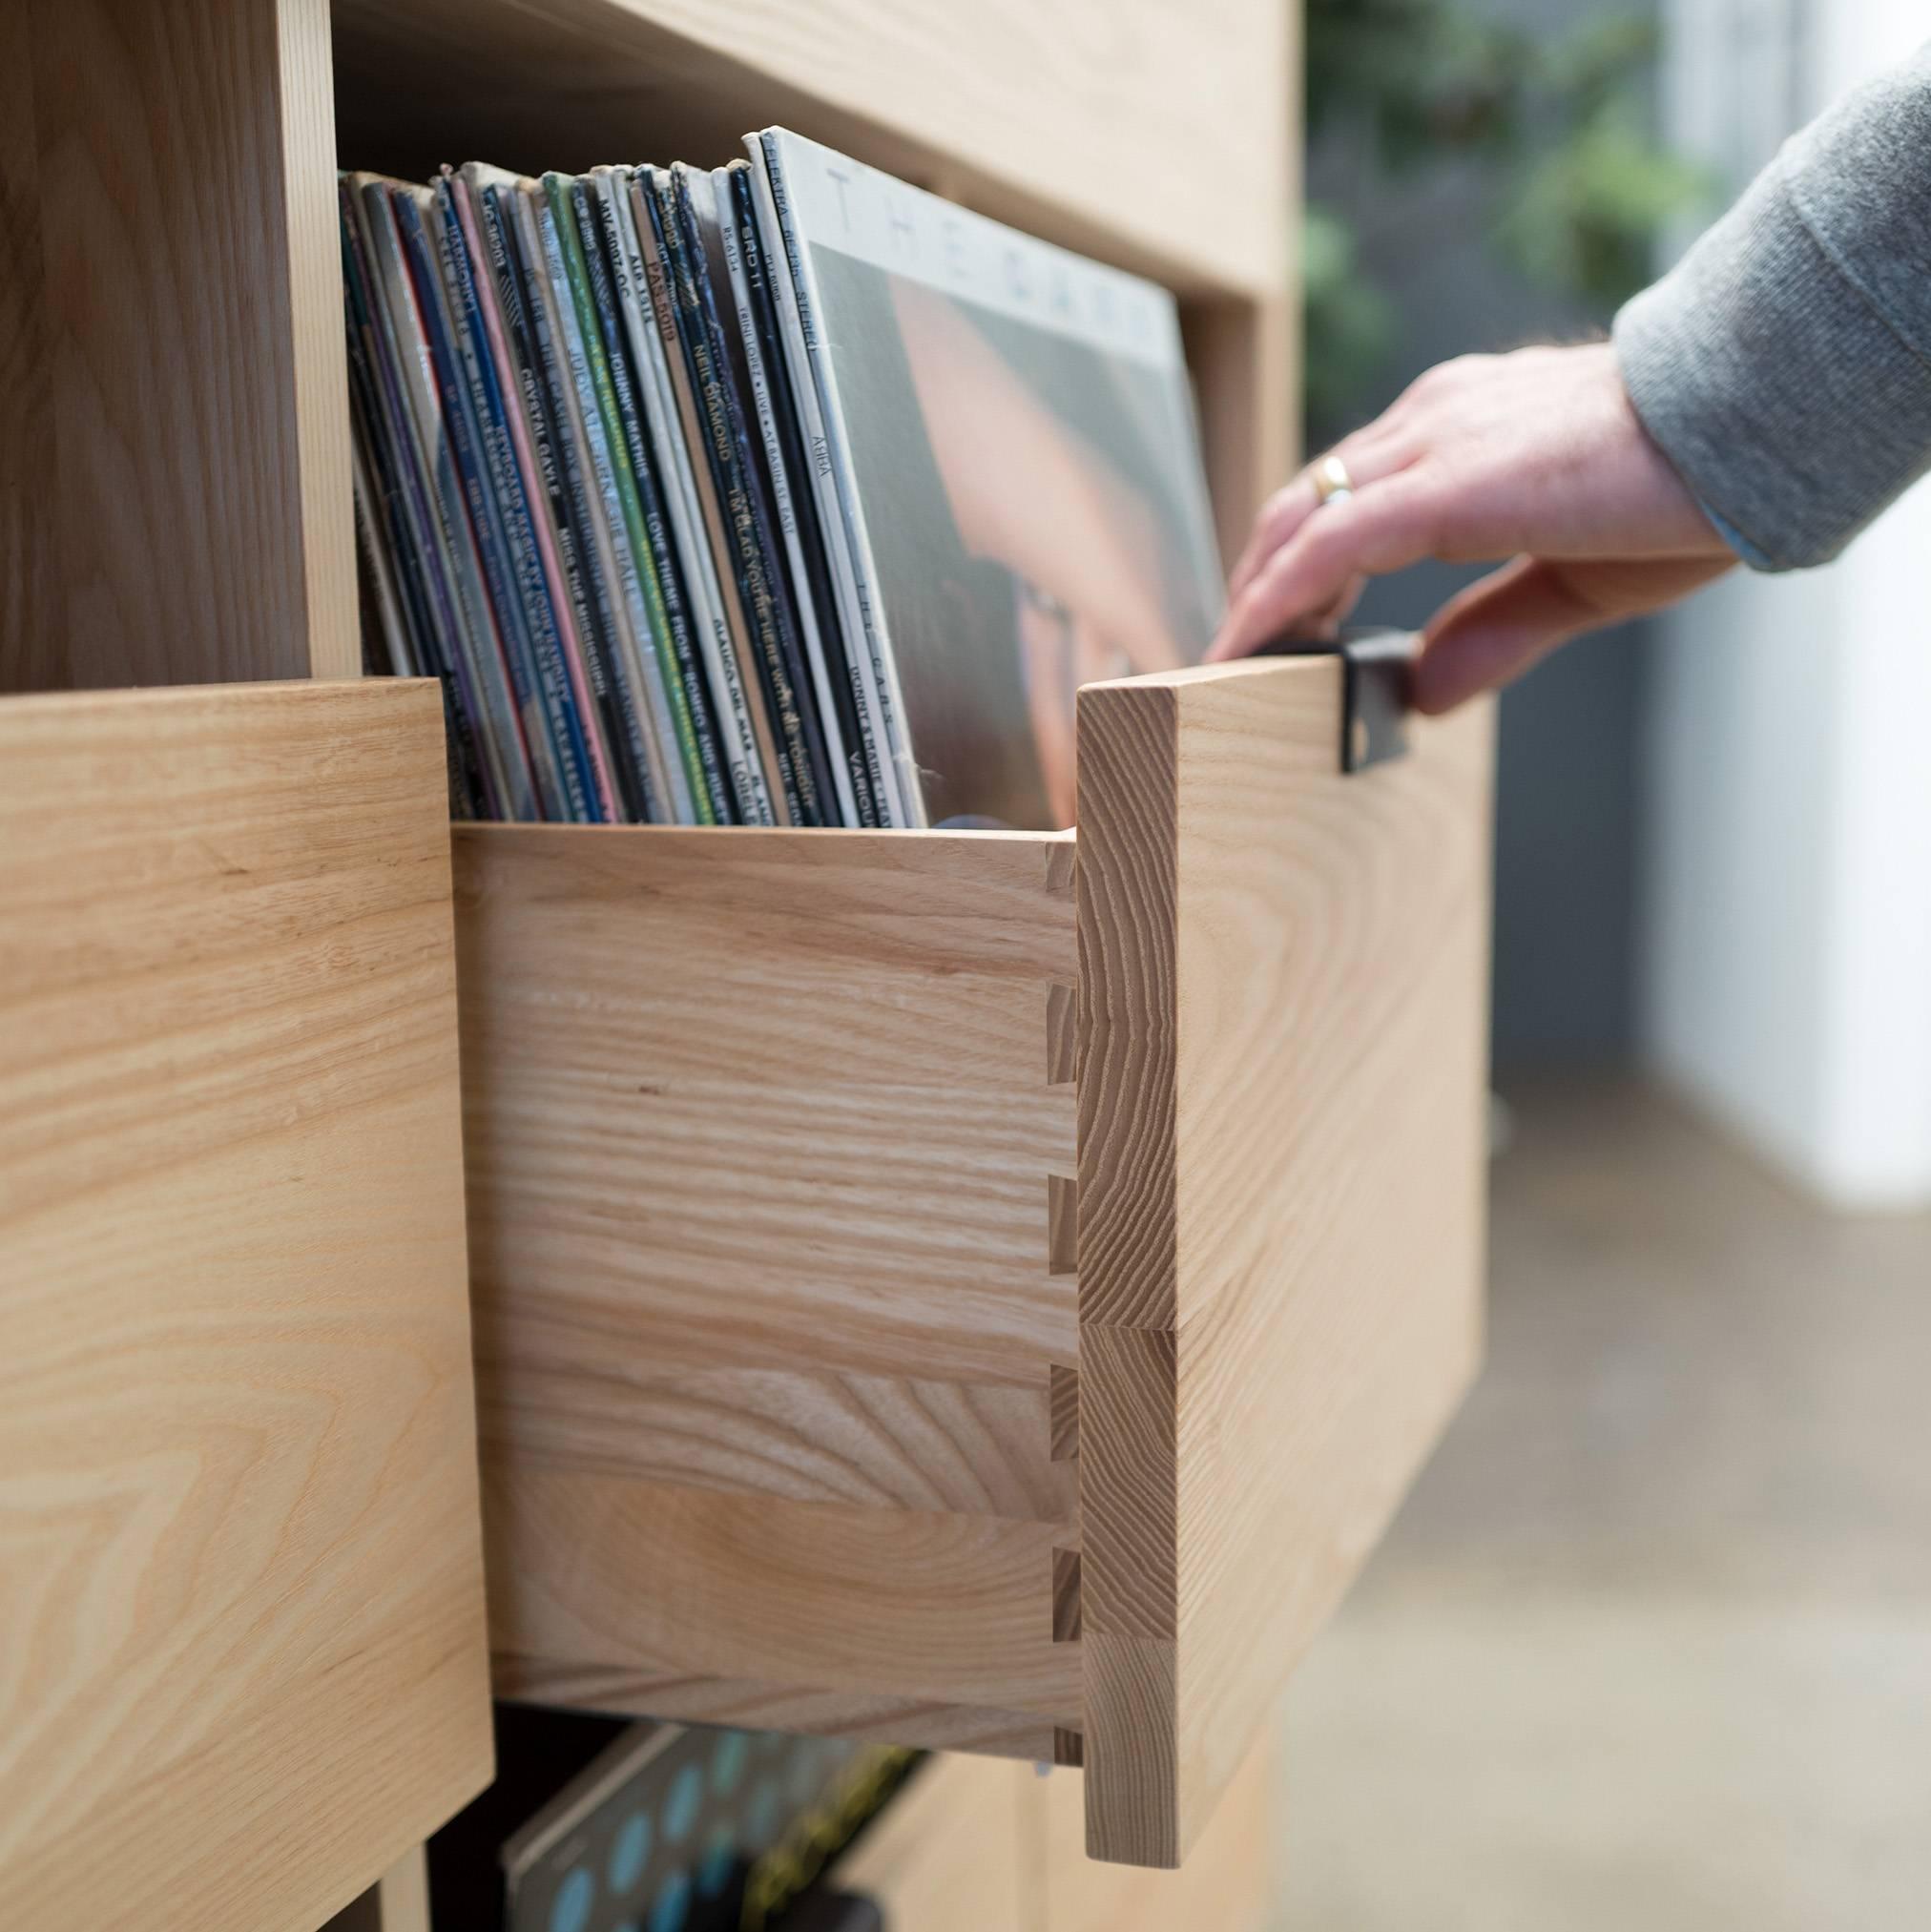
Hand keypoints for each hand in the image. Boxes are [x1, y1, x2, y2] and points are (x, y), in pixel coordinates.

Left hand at [1209, 343, 1736, 711]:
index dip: (1296, 561)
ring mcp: (1433, 443)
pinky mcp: (1446, 483)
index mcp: (1461, 431)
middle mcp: (1432, 423)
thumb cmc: (1691, 480)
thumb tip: (1426, 694)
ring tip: (1223, 663)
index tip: (1270, 623)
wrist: (1755, 418)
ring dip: (1255, 596)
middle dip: (1257, 579)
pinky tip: (1248, 647)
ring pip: (1302, 521)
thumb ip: (1492, 630)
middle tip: (1231, 650)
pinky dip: (1281, 600)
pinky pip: (1332, 546)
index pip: (1347, 494)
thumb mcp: (1575, 578)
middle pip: (1304, 503)